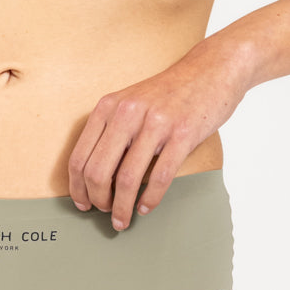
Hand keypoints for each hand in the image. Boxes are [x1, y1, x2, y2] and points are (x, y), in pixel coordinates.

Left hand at [68, 36, 248, 228]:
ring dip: (121, 208)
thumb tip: (94, 176)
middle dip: (98, 200)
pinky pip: (159, 177)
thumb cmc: (170, 93)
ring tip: (122, 220)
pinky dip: (149, 199)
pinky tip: (145, 208)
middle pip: (98, 171)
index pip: (80, 157)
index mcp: (109, 107)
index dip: (77, 187)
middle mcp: (127, 113)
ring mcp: (155, 123)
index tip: (83, 204)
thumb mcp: (131, 102)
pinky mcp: (182, 134)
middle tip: (104, 212)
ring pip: (126, 179)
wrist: (212, 69)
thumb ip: (111, 131)